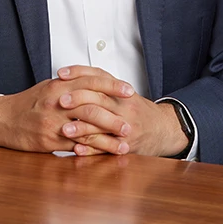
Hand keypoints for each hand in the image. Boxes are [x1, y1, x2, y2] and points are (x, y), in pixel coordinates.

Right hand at [0, 72, 134, 153]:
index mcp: (58, 85)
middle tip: (130, 124)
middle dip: (114, 116)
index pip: (90, 80)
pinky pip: (73, 146)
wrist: (2, 119)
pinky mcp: (48, 141)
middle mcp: (56, 102)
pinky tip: (104, 153)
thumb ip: (72, 83)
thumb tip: (97, 80)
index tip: (129, 91)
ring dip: (107, 138)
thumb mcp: (50, 86)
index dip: (112, 85)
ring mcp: (52, 123)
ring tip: (123, 143)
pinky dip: (91, 150)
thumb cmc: (29, 103)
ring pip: (85, 129)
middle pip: (91, 106)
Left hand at [57, 65, 188, 157]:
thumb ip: (102, 83)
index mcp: (122, 92)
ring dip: (81, 128)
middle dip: (77, 100)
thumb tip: (73, 75)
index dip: (79, 74)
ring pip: (101, 127)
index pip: (99, 78)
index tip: (61, 74)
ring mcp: (126, 128)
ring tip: (63, 129)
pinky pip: (106, 149)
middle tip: (59, 101)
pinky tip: (76, 149)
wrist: (163, 129)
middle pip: (99, 100)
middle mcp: (124, 109)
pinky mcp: (126, 147)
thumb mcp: (124, 92)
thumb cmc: (137, 110)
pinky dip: (90, 150)